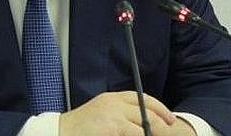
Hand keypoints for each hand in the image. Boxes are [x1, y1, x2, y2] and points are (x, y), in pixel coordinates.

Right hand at [59, 91, 195, 135]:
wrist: (61, 132)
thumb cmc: (79, 129)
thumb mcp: (100, 116)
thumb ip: (117, 115)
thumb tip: (141, 123)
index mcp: (111, 98)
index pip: (141, 97)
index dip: (159, 107)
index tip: (169, 118)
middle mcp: (113, 102)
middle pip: (147, 109)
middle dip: (162, 122)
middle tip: (169, 131)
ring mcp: (113, 113)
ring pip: (146, 122)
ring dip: (155, 132)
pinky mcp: (112, 126)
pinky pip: (137, 133)